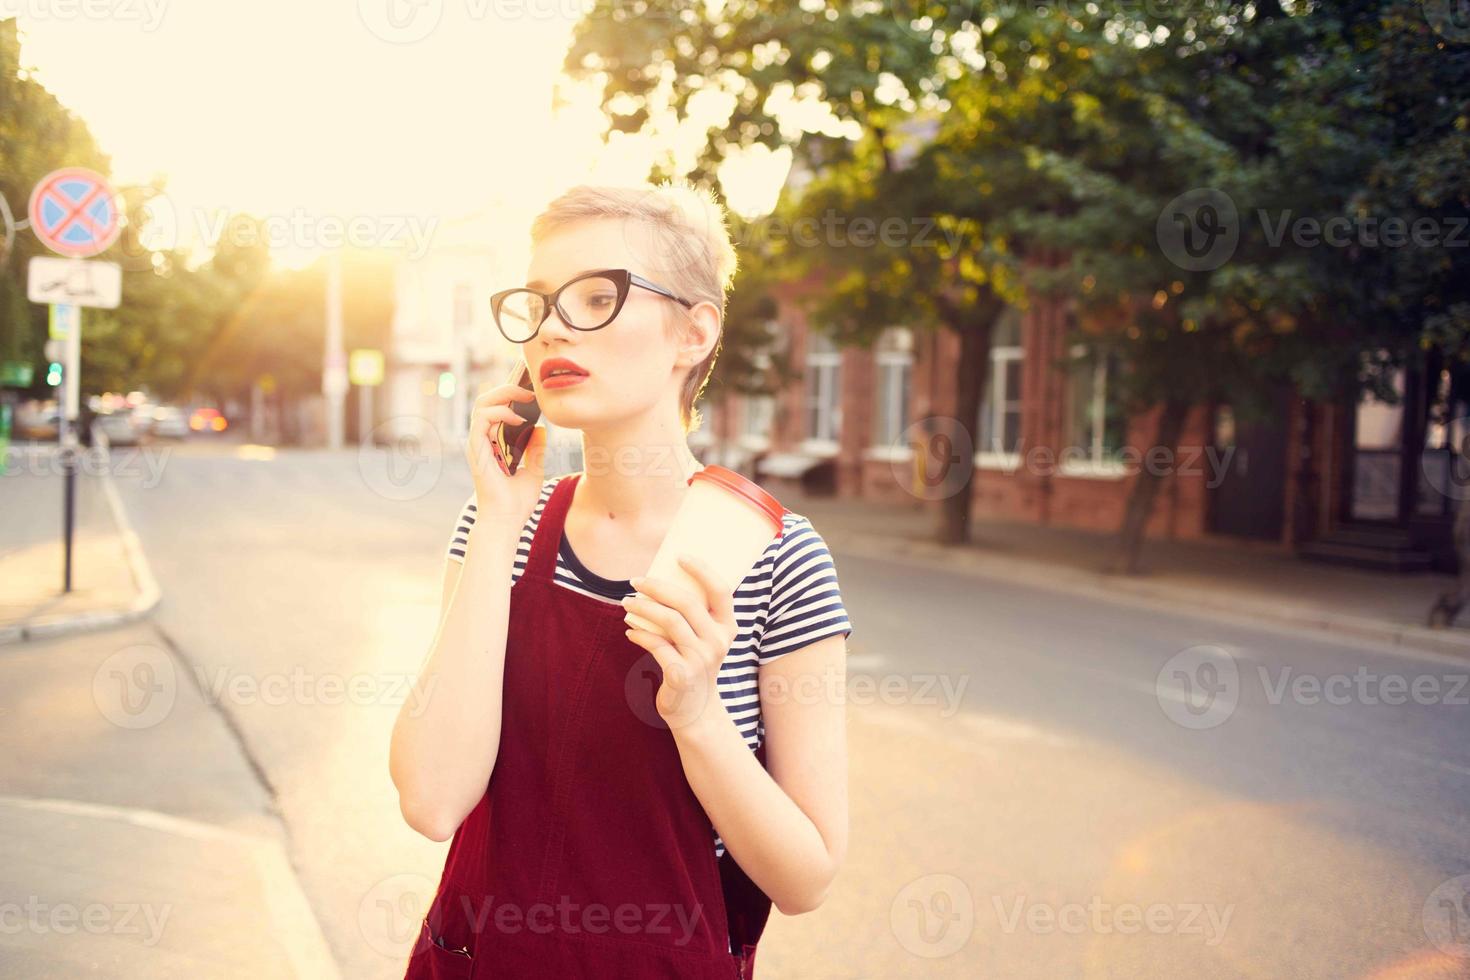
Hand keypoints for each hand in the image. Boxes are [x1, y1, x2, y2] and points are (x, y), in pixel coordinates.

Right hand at [466, 380, 545, 526]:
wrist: (507, 520)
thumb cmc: (517, 501)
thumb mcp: (534, 470)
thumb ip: (536, 449)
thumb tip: (541, 428)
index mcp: (492, 443)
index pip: (495, 408)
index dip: (509, 395)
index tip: (531, 391)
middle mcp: (482, 441)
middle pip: (486, 401)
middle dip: (507, 389)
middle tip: (530, 390)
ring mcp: (477, 444)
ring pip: (481, 404)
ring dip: (504, 396)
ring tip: (526, 398)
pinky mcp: (476, 450)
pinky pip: (482, 420)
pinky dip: (500, 413)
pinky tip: (519, 419)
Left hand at [622, 555, 738, 731]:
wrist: (696, 712)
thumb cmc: (695, 667)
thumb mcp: (704, 641)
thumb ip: (693, 616)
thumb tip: (659, 583)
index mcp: (728, 627)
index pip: (720, 590)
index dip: (702, 570)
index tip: (680, 556)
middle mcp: (718, 641)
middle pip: (687, 602)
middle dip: (657, 587)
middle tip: (636, 580)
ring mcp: (701, 658)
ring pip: (668, 621)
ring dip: (642, 608)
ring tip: (626, 603)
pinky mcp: (681, 674)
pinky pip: (655, 645)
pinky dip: (639, 635)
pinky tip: (630, 631)